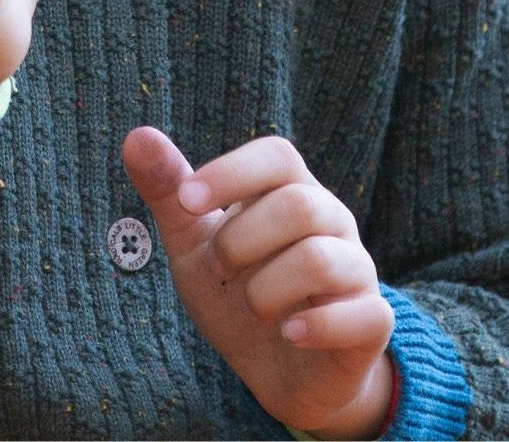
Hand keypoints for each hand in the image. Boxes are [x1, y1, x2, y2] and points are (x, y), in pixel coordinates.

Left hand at [122, 127, 394, 438]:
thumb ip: (169, 194)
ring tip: (254, 308)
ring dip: (267, 289)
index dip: (231, 172)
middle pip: (297, 205)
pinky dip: (316, 327)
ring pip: (321, 259)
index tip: (186, 201)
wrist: (280, 372)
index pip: (277, 155)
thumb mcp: (194, 245)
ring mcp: (358, 269)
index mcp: (291, 190)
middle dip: (240, 241)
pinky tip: (289, 334)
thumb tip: (135, 136)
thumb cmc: (237, 292)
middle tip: (219, 270)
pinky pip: (362, 314)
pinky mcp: (373, 321)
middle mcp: (332, 221)